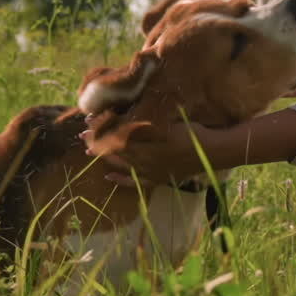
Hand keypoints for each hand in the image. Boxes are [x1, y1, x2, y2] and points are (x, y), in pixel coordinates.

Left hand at [80, 115, 195, 187]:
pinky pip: (135, 181)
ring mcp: (151, 169)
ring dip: (105, 157)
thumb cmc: (193, 130)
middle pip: (116, 147)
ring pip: (122, 163)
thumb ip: (146, 118)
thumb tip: (126, 114)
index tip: (90, 119)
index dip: (103, 126)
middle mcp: (145, 156)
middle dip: (99, 140)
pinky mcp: (158, 178)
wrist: (212, 151)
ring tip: (89, 152)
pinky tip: (109, 177)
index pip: (117, 132)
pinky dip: (121, 180)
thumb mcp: (168, 119)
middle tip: (83, 134)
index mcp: (147, 139)